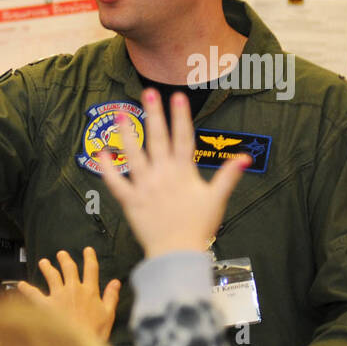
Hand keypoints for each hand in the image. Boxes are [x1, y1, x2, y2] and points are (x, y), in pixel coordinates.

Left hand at [17, 247, 120, 339]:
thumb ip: (111, 296)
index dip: (89, 258)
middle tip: (61, 254)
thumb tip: (116, 282)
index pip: (91, 269)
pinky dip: (26, 288)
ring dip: (47, 267)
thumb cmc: (95, 332)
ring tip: (43, 262)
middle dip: (65, 259)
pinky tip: (21, 284)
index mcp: (90, 291)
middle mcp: (73, 289)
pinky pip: (33, 294)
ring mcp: (58, 296)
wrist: (78, 343)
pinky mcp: (45, 305)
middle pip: (69, 268)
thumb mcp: (109, 314)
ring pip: (52, 275)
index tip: (87, 250)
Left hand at [99, 90, 248, 258]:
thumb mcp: (216, 200)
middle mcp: (163, 175)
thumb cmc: (198, 227)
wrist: (178, 253)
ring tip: (118, 113)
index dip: (180, 117)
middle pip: (158, 139)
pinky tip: (100, 152)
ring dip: (126, 133)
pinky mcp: (131, 201)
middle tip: (147, 92)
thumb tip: (245, 158)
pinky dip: (107, 169)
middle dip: (154, 114)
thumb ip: (228, 176)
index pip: (183, 138)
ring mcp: (145, 187)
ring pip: (134, 154)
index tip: (176, 96)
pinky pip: (116, 183)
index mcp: (184, 173)